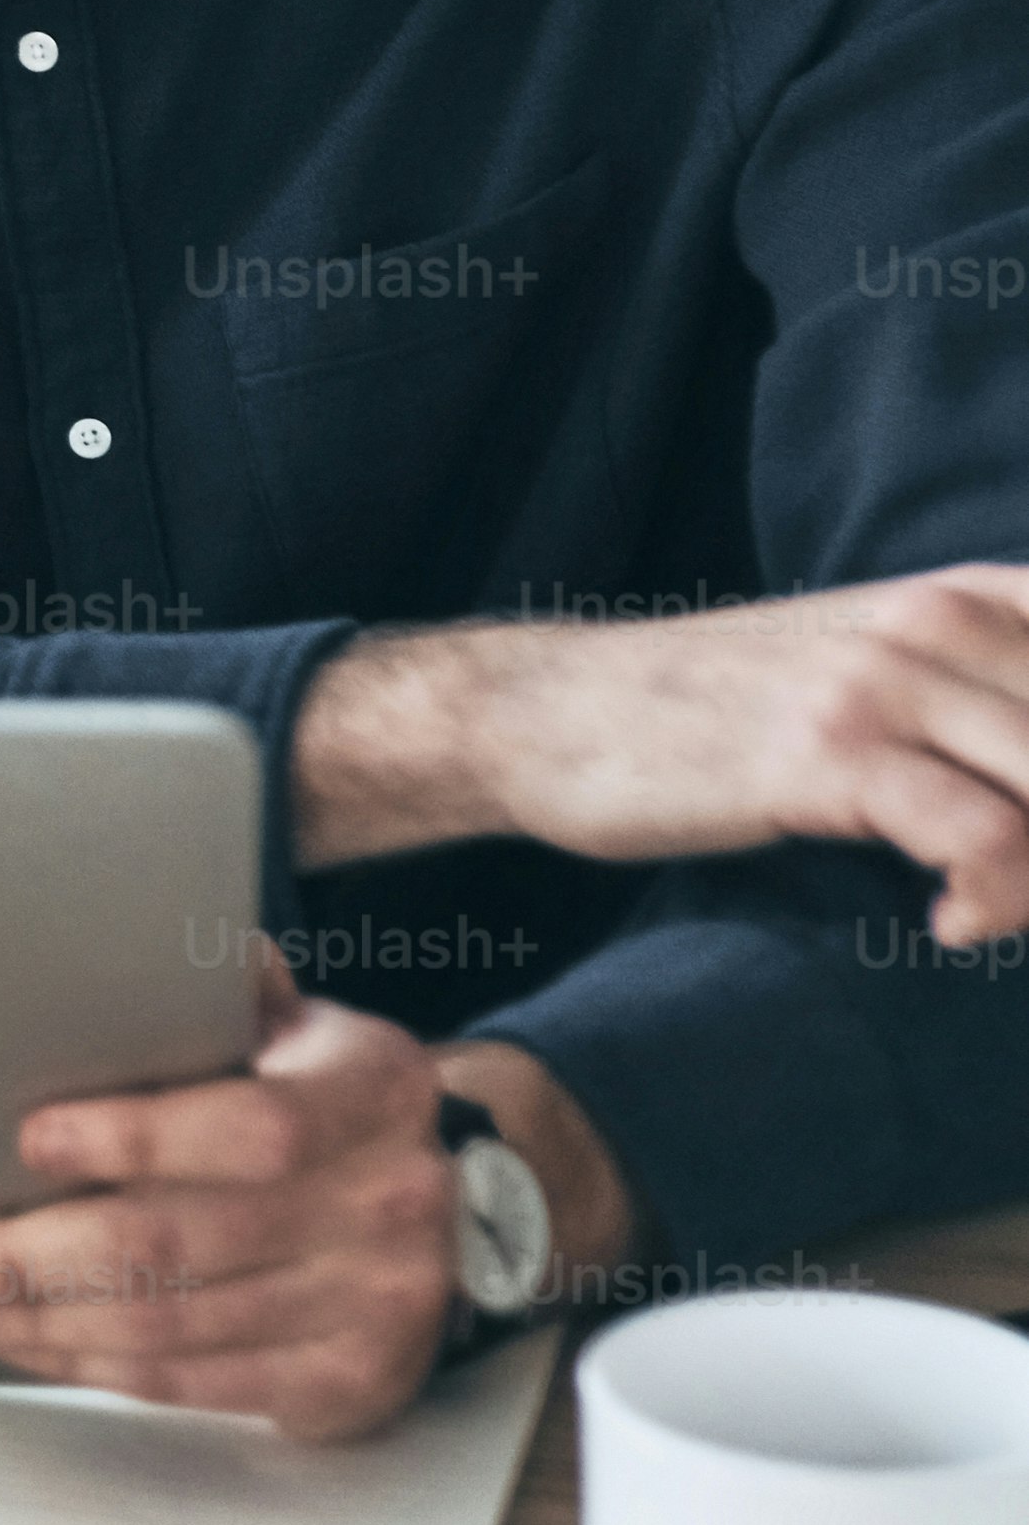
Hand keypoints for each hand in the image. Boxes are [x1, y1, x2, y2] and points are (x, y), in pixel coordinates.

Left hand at [0, 986, 455, 1442]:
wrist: (462, 1206)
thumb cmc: (330, 1101)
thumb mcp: (302, 1028)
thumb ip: (217, 995)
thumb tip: (99, 951)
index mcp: (375, 1093)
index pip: (252, 1127)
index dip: (135, 1139)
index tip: (28, 1140)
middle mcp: (391, 1204)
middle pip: (182, 1243)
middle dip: (34, 1255)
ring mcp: (377, 1305)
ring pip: (173, 1327)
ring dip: (41, 1320)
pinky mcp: (351, 1383)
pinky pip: (195, 1384)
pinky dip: (95, 1364)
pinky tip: (28, 1341)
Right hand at [305, 578, 1028, 946]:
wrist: (544, 709)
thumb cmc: (710, 708)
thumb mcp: (863, 660)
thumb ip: (974, 688)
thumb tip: (1024, 769)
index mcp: (963, 599)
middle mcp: (934, 624)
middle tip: (1027, 893)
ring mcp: (878, 683)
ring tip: (1003, 915)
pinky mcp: (824, 753)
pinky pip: (978, 834)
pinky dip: (996, 895)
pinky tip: (953, 925)